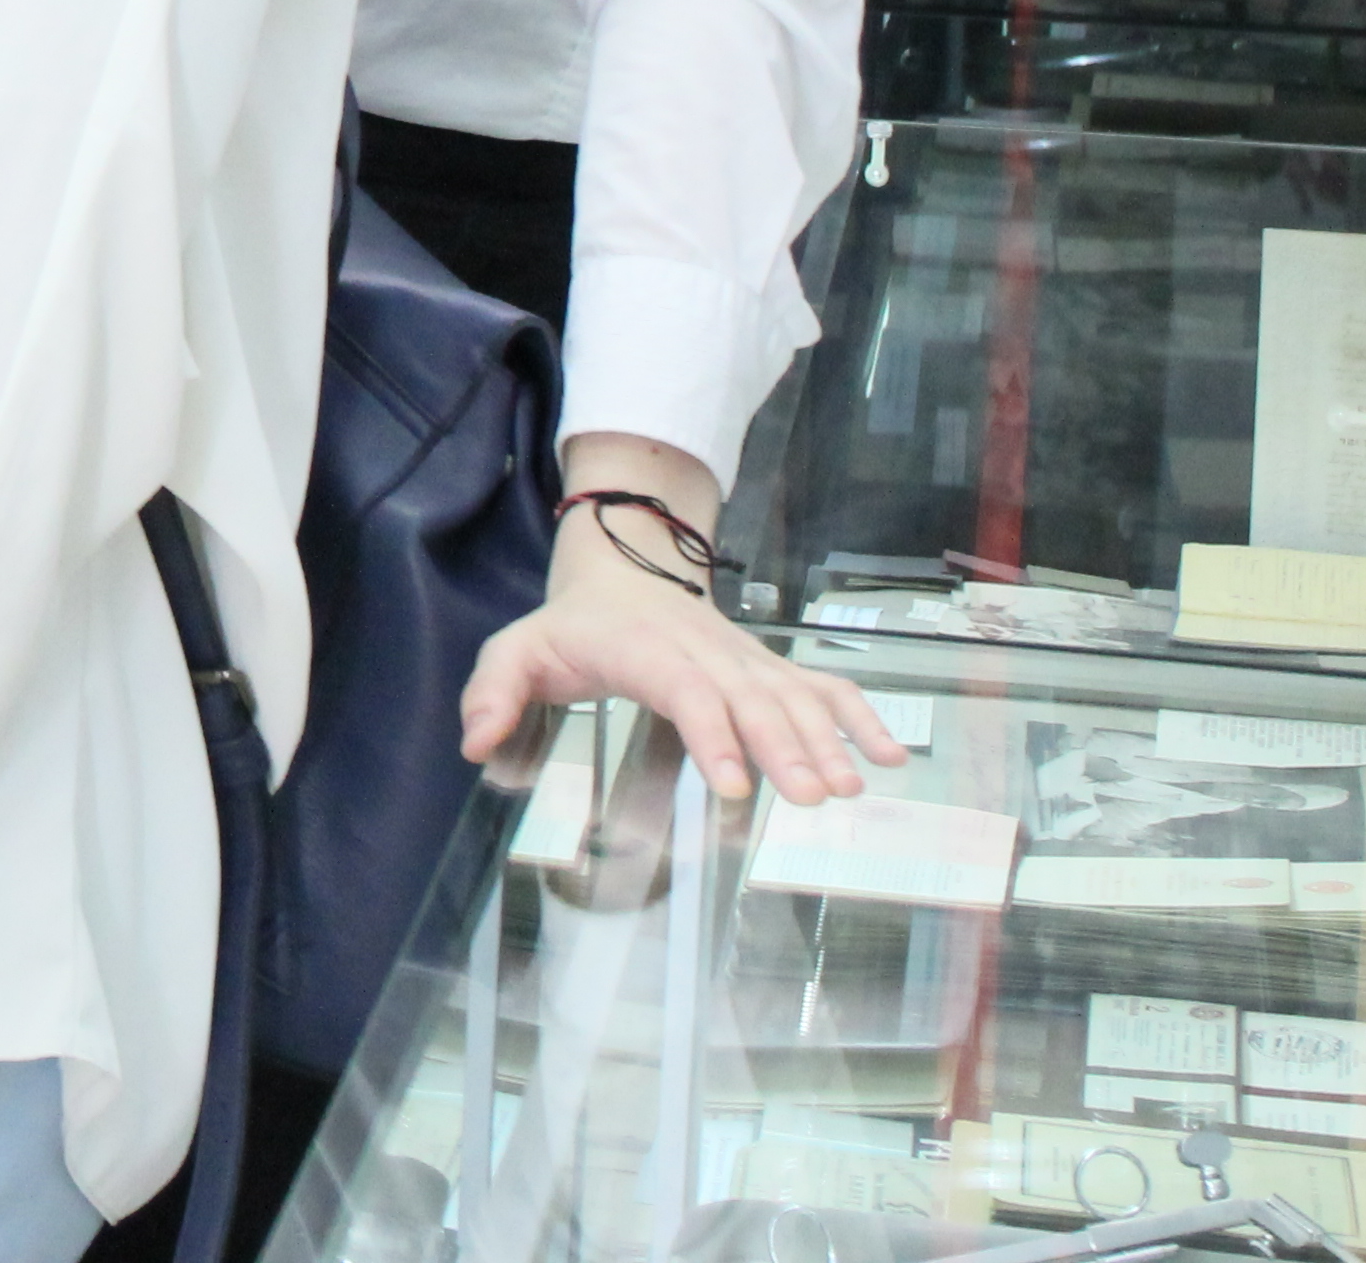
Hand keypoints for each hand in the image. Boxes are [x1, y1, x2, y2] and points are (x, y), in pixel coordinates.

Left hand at [460, 498, 904, 805]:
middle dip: (785, 749)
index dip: (715, 735)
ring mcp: (745, 659)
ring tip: (851, 786)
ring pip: (794, 695)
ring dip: (827, 739)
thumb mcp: (516, 649)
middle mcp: (705, 653)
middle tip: (813, 798)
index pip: (686, 693)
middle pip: (753, 700)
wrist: (623, 567)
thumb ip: (491, 694)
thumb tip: (475, 744)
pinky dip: (860, 717)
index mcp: (644, 650)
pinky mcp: (770, 668)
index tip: (738, 785)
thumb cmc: (570, 625)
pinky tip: (890, 756)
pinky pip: (823, 687)